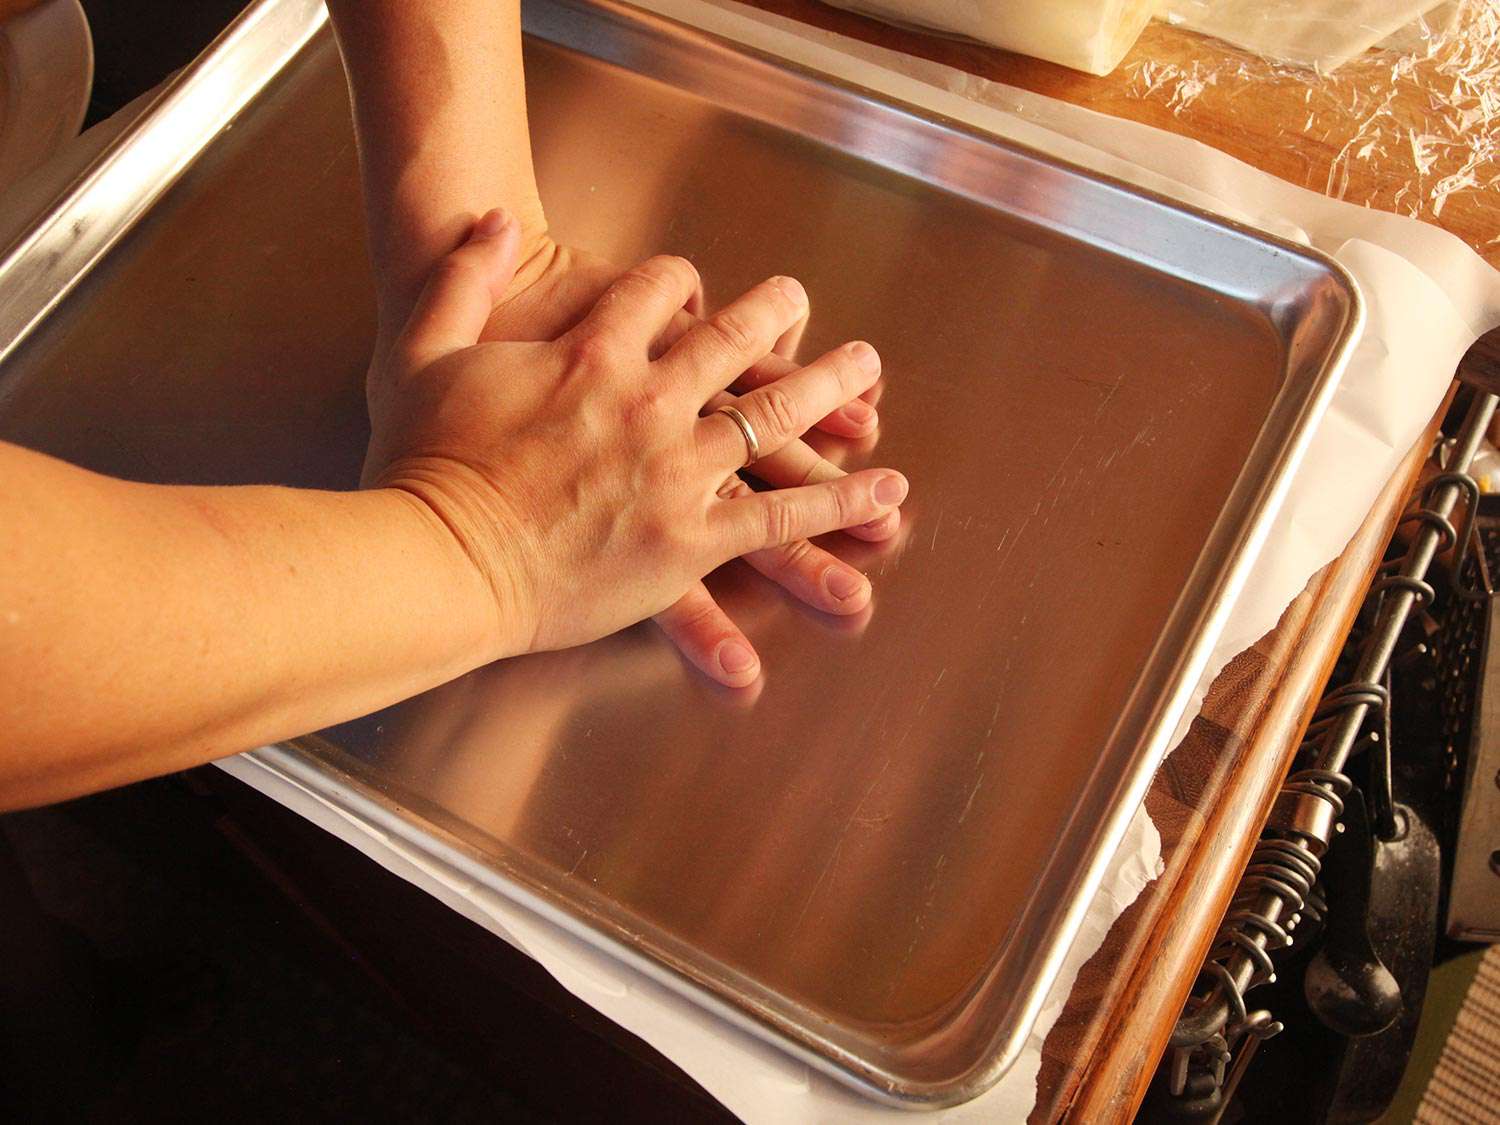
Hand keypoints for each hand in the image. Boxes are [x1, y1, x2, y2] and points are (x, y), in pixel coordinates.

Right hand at [364, 211, 907, 668]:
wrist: (438, 559)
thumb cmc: (422, 467)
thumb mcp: (419, 353)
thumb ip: (461, 279)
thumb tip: (485, 220)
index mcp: (590, 355)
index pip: (654, 293)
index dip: (674, 281)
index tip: (687, 280)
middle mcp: (648, 401)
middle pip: (731, 340)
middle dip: (771, 314)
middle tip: (799, 298)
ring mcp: (678, 469)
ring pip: (774, 417)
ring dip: (829, 390)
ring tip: (869, 373)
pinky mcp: (693, 538)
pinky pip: (782, 515)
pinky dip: (839, 502)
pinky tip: (885, 492)